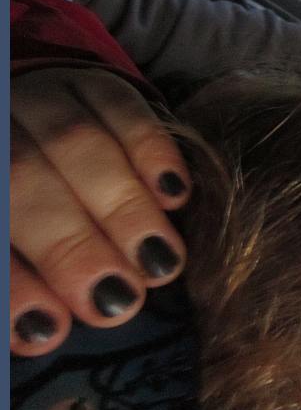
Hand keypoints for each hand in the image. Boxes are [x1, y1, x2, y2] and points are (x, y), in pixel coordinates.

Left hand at [10, 68, 190, 356]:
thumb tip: (46, 330)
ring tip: (161, 260)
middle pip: (24, 181)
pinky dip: (152, 152)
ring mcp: (42, 97)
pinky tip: (176, 195)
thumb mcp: (12, 239)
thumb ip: (20, 275)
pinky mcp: (93, 80)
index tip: (50, 329)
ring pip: (79, 144)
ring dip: (124, 207)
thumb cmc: (22, 204)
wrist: (30, 121)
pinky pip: (125, 107)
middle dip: (74, 245)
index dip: (13, 283)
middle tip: (120, 297)